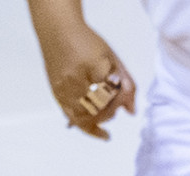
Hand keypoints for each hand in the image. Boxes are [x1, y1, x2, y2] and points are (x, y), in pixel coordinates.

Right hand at [33, 17, 135, 139]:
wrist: (58, 30)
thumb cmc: (85, 41)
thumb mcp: (111, 58)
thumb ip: (126, 84)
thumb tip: (131, 111)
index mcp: (90, 66)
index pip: (111, 93)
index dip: (120, 97)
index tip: (124, 91)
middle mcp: (74, 79)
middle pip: (97, 108)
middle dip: (111, 109)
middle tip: (118, 104)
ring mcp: (63, 88)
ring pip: (83, 117)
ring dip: (100, 120)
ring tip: (109, 119)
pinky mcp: (57, 94)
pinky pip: (71, 117)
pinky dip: (87, 127)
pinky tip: (99, 131)